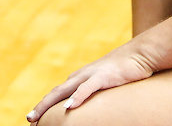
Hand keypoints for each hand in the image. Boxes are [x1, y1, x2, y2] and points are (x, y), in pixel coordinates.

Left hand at [27, 44, 158, 121]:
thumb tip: (89, 105)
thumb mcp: (107, 82)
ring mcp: (91, 75)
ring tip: (38, 116)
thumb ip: (96, 91)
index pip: (59, 93)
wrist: (142, 53)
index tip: (35, 118)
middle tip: (29, 120)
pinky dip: (77, 97)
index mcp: (81, 77)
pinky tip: (69, 107)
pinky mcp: (104, 76)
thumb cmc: (126, 69)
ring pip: (65, 91)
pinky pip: (87, 88)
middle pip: (56, 92)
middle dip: (41, 106)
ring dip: (49, 104)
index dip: (46, 105)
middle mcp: (81, 75)